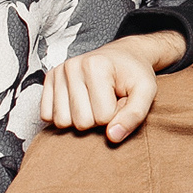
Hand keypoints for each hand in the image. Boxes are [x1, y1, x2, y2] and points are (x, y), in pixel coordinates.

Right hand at [39, 31, 183, 141]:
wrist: (124, 56)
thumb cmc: (135, 75)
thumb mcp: (146, 92)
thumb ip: (134, 115)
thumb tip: (113, 137)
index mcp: (96, 66)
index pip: (103, 117)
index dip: (116, 115)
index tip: (120, 100)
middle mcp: (72, 66)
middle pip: (80, 122)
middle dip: (98, 119)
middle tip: (108, 102)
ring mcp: (58, 72)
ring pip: (62, 122)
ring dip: (81, 118)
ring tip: (94, 102)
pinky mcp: (49, 79)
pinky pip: (46, 115)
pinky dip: (64, 115)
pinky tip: (79, 103)